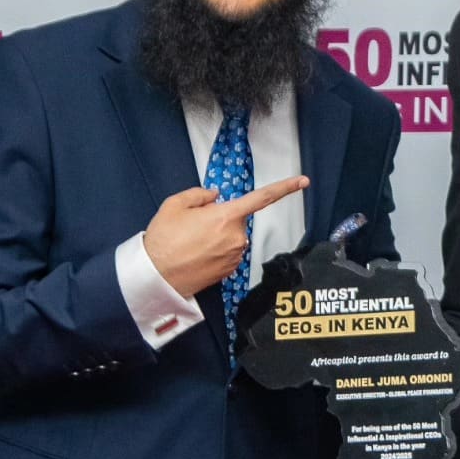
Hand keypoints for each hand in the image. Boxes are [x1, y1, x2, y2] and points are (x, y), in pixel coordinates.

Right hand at [142, 176, 308, 296]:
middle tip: (193, 227)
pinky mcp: (230, 271)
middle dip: (220, 219)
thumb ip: (200, 195)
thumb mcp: (174, 205)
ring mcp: (235, 256)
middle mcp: (236, 237)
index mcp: (225, 216)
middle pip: (235, 220)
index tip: (303, 181)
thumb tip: (215, 196)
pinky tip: (197, 255)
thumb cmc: (163, 240)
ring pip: (232, 238)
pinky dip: (217, 252)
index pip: (262, 198)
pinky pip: (229, 254)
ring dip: (218, 237)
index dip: (284, 188)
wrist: (156, 277)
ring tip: (191, 243)